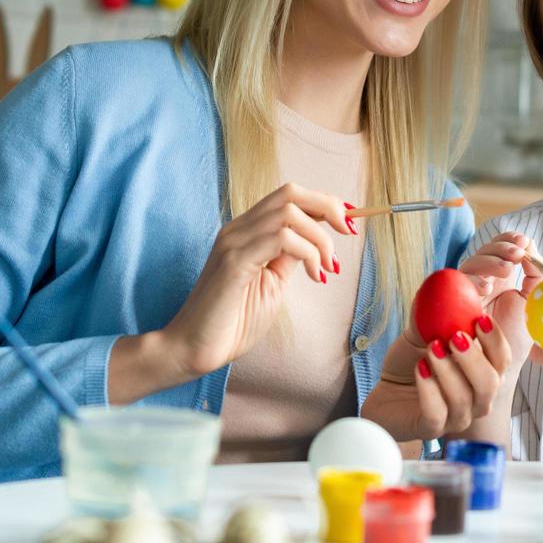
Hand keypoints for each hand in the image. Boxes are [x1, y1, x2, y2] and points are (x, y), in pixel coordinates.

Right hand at [160, 182, 353, 379]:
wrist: (194, 349)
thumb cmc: (232, 323)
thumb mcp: (272, 284)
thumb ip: (289, 259)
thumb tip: (315, 243)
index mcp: (246, 232)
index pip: (289, 198)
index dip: (324, 203)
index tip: (348, 224)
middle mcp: (238, 229)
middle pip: (290, 193)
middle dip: (328, 207)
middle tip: (348, 233)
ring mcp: (233, 242)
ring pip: (288, 212)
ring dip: (320, 238)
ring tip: (327, 268)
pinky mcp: (234, 261)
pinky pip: (280, 238)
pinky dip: (307, 253)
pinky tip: (315, 276)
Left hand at [362, 277, 514, 441]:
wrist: (387, 391)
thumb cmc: (415, 360)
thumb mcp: (429, 329)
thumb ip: (445, 310)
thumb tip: (463, 278)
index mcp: (484, 371)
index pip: (503, 359)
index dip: (496, 340)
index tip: (480, 319)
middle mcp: (477, 397)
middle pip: (491, 383)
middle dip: (473, 357)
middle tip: (454, 336)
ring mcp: (456, 416)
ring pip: (465, 400)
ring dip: (448, 370)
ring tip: (430, 349)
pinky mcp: (430, 428)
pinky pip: (437, 414)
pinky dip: (429, 390)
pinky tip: (420, 370)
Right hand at [457, 231, 542, 365]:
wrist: (481, 373)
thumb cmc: (503, 343)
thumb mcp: (528, 307)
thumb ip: (535, 278)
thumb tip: (533, 249)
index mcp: (496, 279)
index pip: (498, 250)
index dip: (508, 240)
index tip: (524, 241)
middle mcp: (476, 281)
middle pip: (483, 252)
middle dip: (501, 248)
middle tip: (518, 253)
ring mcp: (458, 291)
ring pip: (469, 264)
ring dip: (489, 262)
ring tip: (507, 269)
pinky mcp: (444, 303)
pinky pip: (452, 286)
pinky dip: (469, 282)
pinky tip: (486, 286)